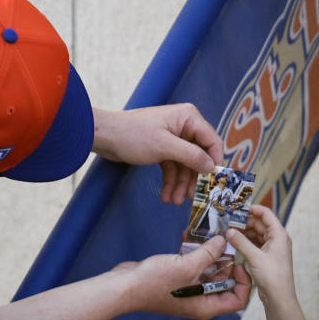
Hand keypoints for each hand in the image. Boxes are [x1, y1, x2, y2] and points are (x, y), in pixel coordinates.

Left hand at [92, 105, 223, 205]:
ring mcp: (172, 138)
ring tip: (173, 201)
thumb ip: (191, 156)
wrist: (104, 136)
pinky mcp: (161, 148)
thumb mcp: (165, 147)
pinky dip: (170, 181)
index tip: (214, 183)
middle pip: (198, 156)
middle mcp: (183, 126)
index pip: (211, 141)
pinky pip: (172, 167)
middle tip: (190, 199)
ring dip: (180, 184)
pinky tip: (166, 195)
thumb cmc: (133, 135)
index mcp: (189, 118)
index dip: (214, 163)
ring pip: (184, 165)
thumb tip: (211, 167)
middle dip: (193, 179)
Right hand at [115, 236, 250, 319]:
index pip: (238, 300)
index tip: (238, 263)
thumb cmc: (153, 284)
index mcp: (207, 307)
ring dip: (208, 254)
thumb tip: (223, 242)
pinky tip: (189, 237)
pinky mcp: (177, 280)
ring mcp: (188, 291)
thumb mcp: (187, 266)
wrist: (124, 287)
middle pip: (224, 283)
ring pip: (208, 272)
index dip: (243, 282)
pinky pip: (193, 267)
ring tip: (208, 236)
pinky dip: (193, 253)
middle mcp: (200, 301)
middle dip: (226, 262)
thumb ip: (209, 254)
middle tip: (225, 243)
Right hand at [225, 205, 294, 304]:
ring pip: (256, 234)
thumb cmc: (272, 276)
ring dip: (244, 233)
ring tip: (229, 233)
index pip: (266, 214)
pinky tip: (235, 244)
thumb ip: (240, 242)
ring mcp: (272, 248)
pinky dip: (245, 243)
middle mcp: (277, 239)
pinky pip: (255, 244)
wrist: (279, 296)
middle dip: (244, 222)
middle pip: (259, 224)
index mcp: (279, 234)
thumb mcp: (254, 256)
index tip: (237, 209)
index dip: (252, 209)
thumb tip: (229, 231)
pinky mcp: (266, 257)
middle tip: (228, 223)